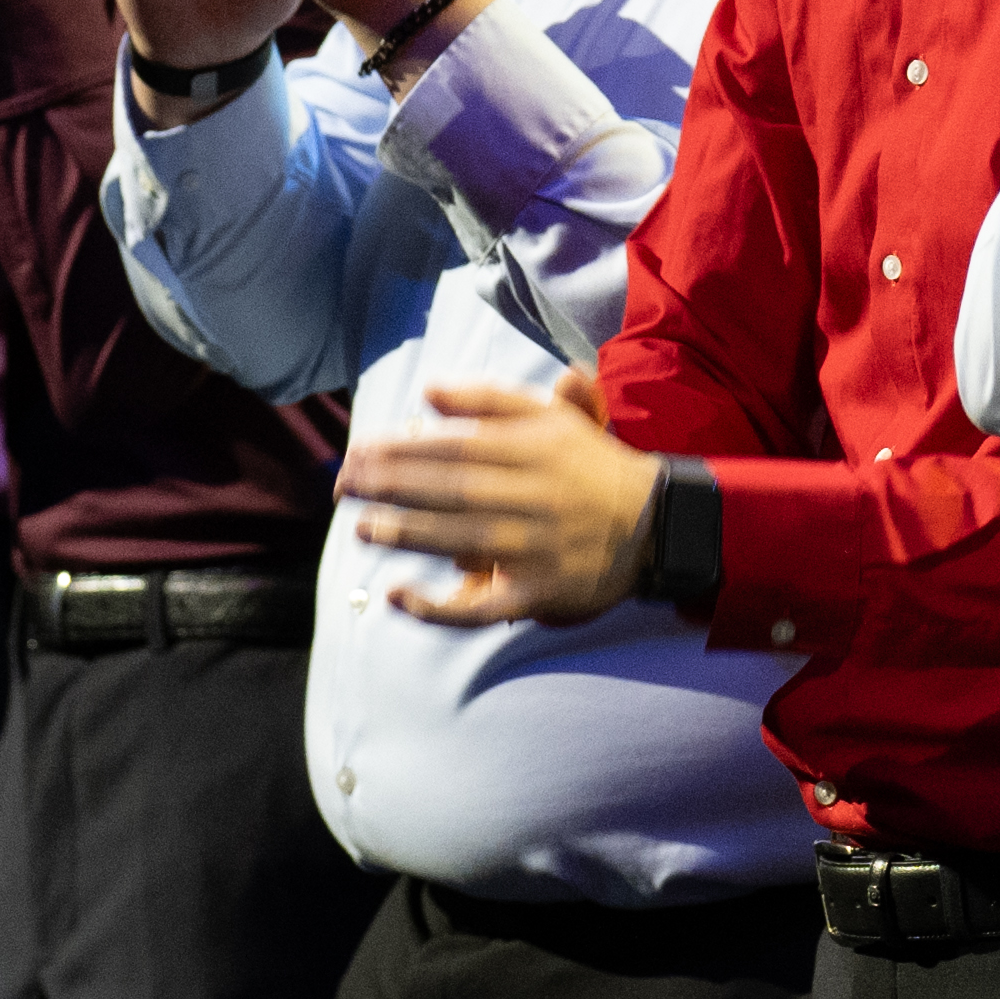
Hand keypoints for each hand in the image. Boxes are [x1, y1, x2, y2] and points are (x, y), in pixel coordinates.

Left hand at [350, 361, 663, 624]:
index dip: (402, 449)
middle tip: (343, 484)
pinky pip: (481, 607)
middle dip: (391, 486)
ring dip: (405, 534)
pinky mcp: (537, 595)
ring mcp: (534, 549)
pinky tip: (400, 597)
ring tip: (360, 528)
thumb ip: (489, 400)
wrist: (656, 525)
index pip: (455, 447)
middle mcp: (531, 497)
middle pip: (451, 489)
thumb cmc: (591, 467)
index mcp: (532, 451)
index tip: (359, 450)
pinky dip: (438, 607)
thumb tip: (428, 391)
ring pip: (460, 540)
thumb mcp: (550, 419)